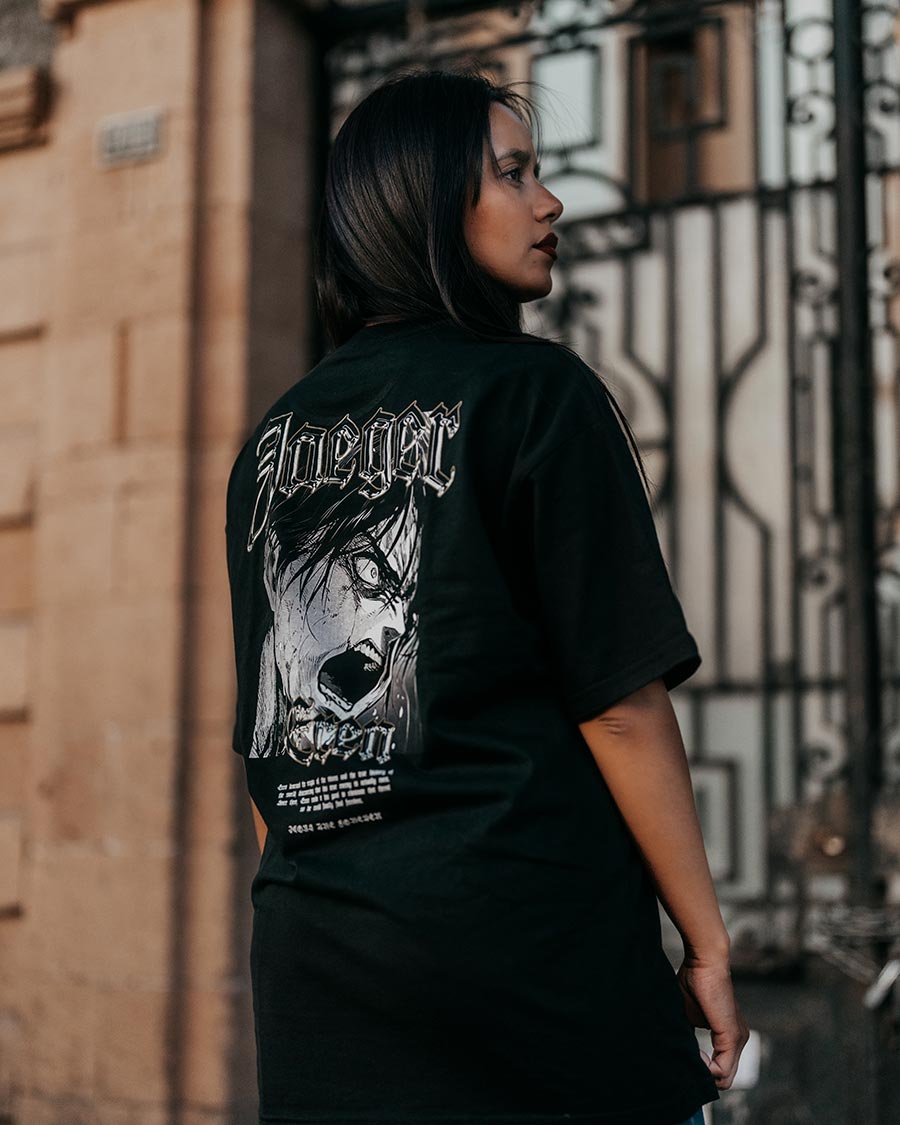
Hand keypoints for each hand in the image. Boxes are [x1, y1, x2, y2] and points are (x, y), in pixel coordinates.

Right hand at [676, 950, 749, 1089]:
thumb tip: (682, 1054)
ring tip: (691, 1055)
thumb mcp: (688, 1015)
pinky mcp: (732, 1037)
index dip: (700, 1067)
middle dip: (702, 1074)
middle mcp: (738, 1040)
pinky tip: (696, 1055)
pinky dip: (707, 1069)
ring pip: (725, 1078)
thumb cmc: (694, 981)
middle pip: (724, 1078)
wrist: (705, 961)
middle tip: (687, 1058)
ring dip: (704, 1072)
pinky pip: (722, 1070)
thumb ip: (689, 1036)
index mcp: (728, 1034)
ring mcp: (738, 1039)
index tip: (686, 1052)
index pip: (719, 1067)